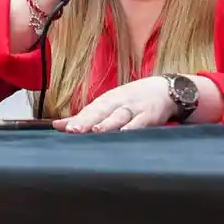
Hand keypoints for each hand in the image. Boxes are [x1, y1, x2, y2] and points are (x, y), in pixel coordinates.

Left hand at [53, 76, 174, 132]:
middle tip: (73, 130)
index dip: (77, 119)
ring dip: (108, 123)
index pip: (89, 110)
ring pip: (119, 116)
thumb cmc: (132, 100)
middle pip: (101, 111)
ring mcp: (135, 108)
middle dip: (87, 121)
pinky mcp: (150, 115)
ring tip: (96, 131)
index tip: (62, 128)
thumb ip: (85, 117)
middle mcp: (118, 102)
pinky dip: (133, 127)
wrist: (165, 89)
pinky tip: (125, 133)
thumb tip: (58, 126)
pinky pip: (141, 122)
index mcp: (107, 100)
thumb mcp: (109, 104)